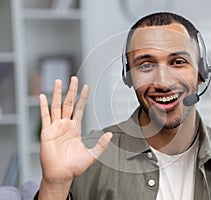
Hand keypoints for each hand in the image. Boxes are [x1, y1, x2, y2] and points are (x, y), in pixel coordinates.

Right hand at [38, 77, 111, 198]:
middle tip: (74, 78)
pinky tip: (42, 96)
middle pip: (68, 103)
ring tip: (58, 81)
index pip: (80, 108)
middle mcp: (65, 125)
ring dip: (57, 93)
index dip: (83, 97)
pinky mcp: (46, 132)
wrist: (61, 175)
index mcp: (75, 128)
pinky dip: (43, 106)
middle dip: (71, 90)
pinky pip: (44, 116)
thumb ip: (101, 144)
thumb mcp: (92, 154)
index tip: (85, 87)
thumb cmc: (74, 166)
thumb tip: (110, 134)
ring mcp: (55, 127)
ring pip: (56, 106)